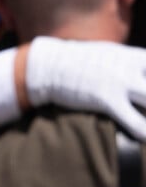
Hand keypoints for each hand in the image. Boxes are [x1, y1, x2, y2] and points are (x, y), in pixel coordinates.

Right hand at [25, 38, 145, 139]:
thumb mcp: (110, 54)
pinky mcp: (106, 100)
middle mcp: (132, 68)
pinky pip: (135, 121)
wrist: (50, 66)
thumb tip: (141, 71)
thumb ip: (131, 64)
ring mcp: (120, 83)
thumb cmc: (80, 62)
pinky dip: (145, 132)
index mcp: (136, 57)